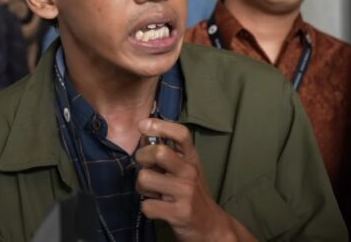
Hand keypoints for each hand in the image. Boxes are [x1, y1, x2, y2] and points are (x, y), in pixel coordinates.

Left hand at [135, 118, 254, 241]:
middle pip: (158, 152)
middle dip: (142, 158)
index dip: (160, 125)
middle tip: (145, 167)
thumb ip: (168, 154)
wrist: (209, 226)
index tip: (143, 125)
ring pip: (145, 179)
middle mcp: (190, 172)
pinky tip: (158, 208)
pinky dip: (147, 208)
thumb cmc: (191, 194)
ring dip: (141, 187)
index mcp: (191, 159)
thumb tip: (143, 135)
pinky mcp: (179, 212)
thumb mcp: (185, 169)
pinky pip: (147, 205)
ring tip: (151, 192)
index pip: (181, 134)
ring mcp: (185, 192)